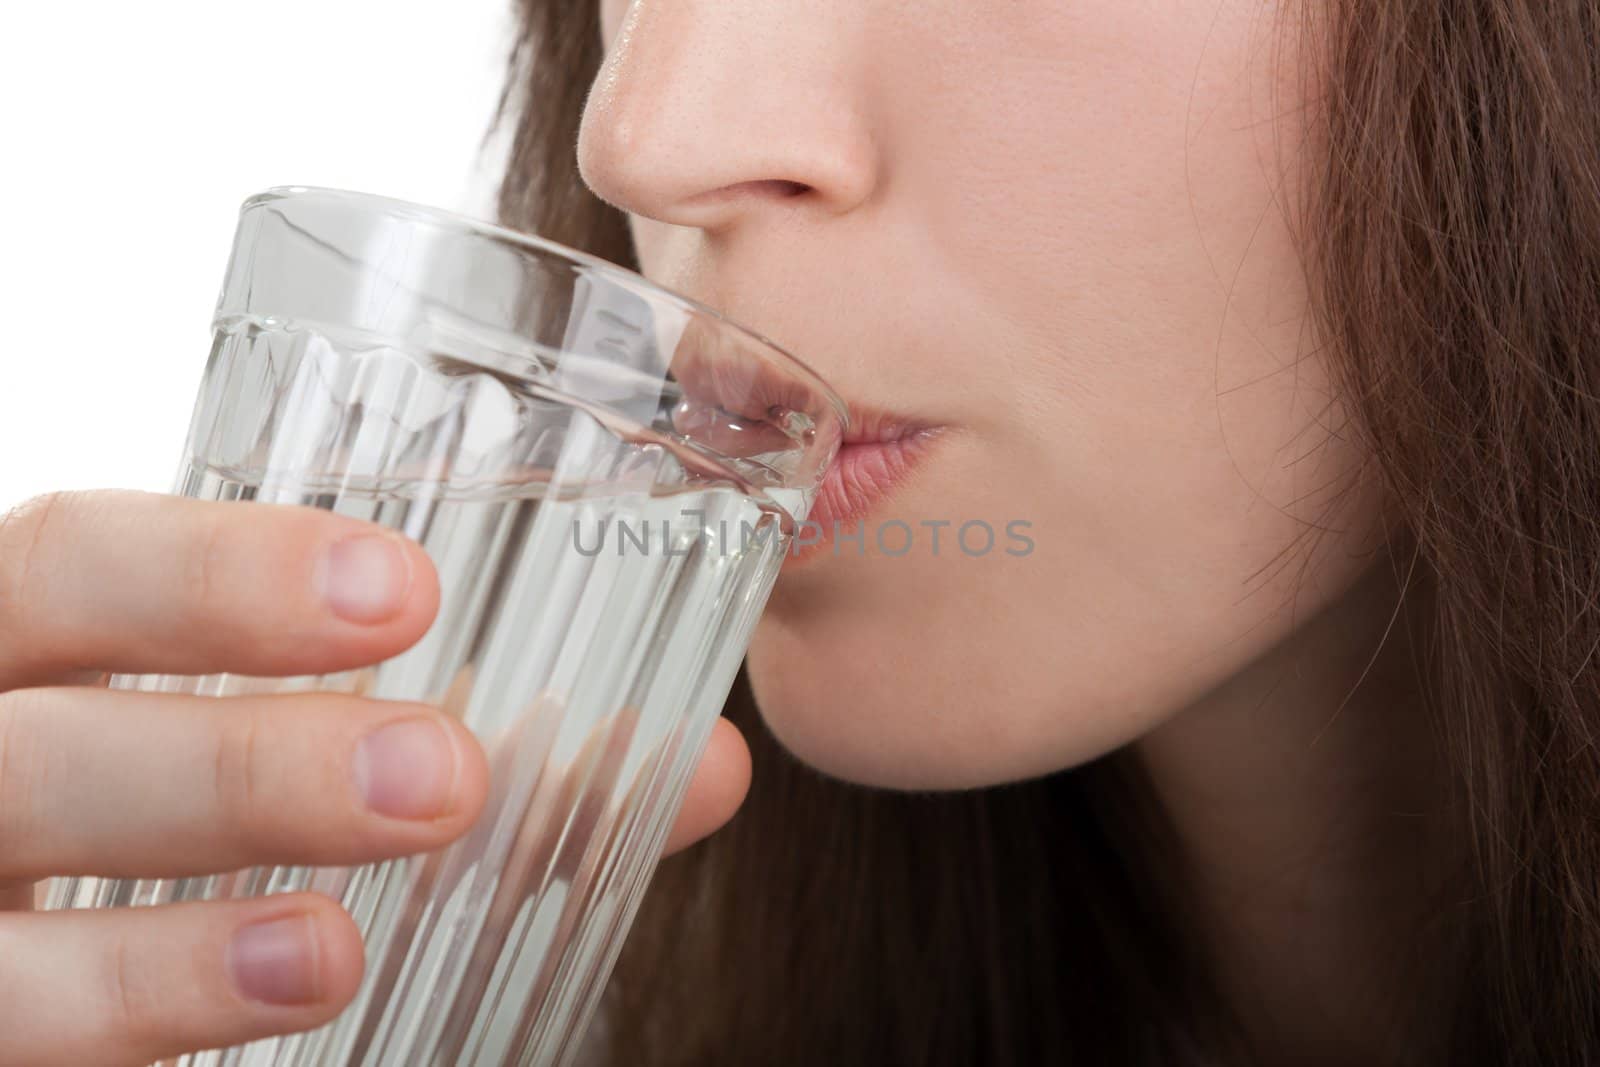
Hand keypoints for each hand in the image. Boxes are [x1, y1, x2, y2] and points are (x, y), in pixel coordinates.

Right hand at [0, 489, 749, 1065]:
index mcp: (31, 648)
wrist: (51, 957)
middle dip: (241, 760)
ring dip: (179, 944)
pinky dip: (147, 1014)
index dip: (212, 567)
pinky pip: (20, 1036)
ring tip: (339, 943)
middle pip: (37, 743)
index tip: (403, 589)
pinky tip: (292, 995)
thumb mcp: (295, 740)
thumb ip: (494, 749)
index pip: (66, 561)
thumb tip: (709, 765)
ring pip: (9, 922)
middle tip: (442, 773)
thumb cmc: (199, 811)